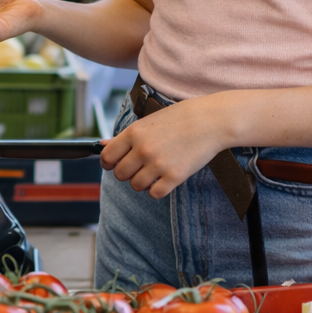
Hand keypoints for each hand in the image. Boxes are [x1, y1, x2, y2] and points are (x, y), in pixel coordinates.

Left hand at [98, 96, 234, 197]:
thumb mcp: (148, 122)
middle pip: (120, 174)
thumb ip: (125, 137)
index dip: (108, 163)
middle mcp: (143, 149)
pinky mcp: (174, 176)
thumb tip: (102, 144)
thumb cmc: (178, 118)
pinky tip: (162, 180)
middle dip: (127, 173)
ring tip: (153, 172)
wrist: (209, 121)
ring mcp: (158, 164)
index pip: (106, 157)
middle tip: (138, 167)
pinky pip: (154, 194)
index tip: (114, 164)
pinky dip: (156, 190)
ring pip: (135, 185)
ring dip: (142, 182)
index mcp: (133, 133)